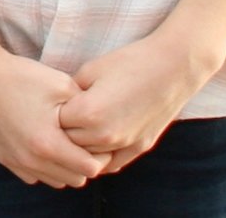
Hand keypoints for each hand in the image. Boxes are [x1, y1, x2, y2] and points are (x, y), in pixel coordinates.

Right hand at [0, 42, 105, 188]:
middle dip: (84, 163)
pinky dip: (42, 166)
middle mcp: (31, 160)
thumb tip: (100, 126)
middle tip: (83, 140)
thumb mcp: (63, 85)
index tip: (99, 139)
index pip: (90, 169)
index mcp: (49, 144)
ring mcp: (15, 161)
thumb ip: (86, 111)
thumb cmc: (22, 76)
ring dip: (64, 167)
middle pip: (74, 179)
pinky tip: (42, 144)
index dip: (101, 155)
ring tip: (63, 142)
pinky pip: (32, 175)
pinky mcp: (3, 157)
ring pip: (54, 180)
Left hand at [60, 28, 218, 174]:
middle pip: (70, 143)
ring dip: (82, 146)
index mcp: (88, 114)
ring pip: (90, 156)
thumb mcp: (90, 70)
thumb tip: (55, 106)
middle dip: (65, 130)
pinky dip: (101, 157)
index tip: (53, 102)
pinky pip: (112, 163)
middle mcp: (106, 135)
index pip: (56, 123)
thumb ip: (69, 93)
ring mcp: (125, 145)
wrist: (172, 68)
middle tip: (64, 116)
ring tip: (80, 128)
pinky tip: (96, 145)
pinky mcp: (140, 147)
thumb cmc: (128, 62)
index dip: (53, 111)